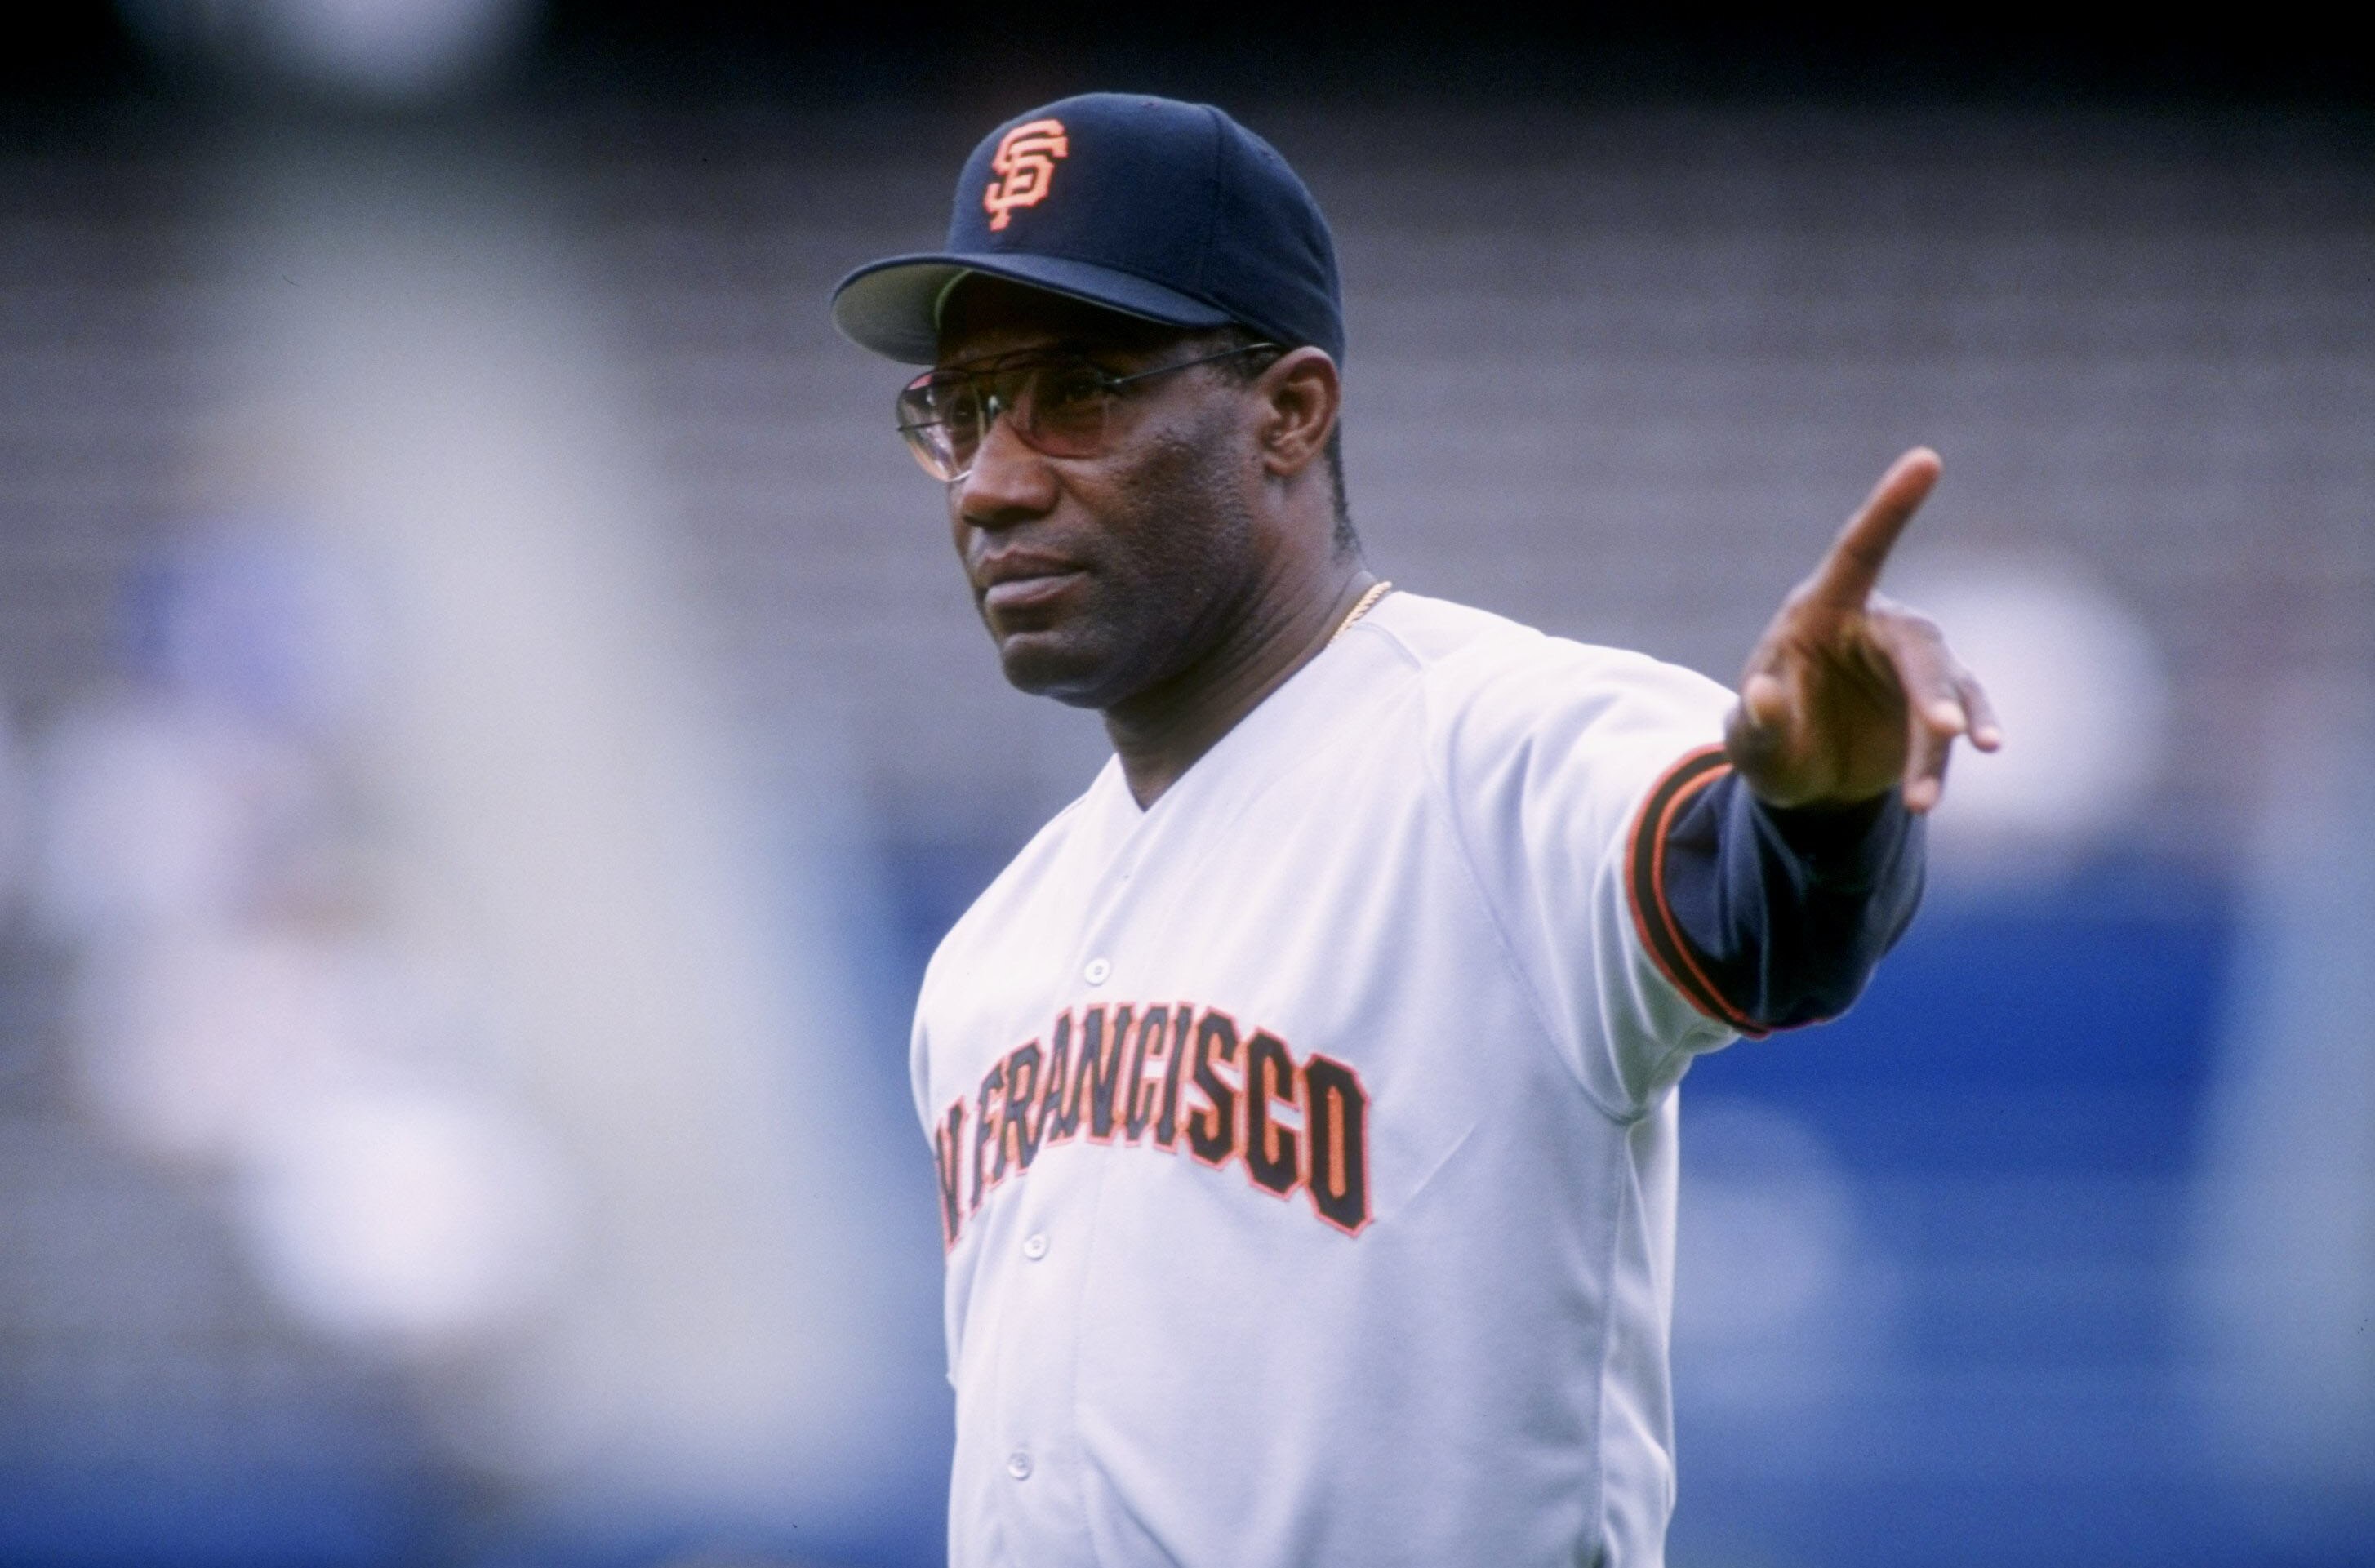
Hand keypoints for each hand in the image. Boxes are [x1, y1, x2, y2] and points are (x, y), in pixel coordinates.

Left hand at [1725, 448, 2000, 813]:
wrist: (1802, 779)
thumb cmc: (1768, 741)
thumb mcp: (1749, 739)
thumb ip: (1756, 719)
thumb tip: (1762, 695)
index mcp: (1820, 611)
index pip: (1858, 551)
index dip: (1891, 507)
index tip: (1927, 459)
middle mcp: (1874, 628)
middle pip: (1918, 643)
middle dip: (1932, 689)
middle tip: (1943, 730)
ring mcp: (1911, 667)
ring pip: (1945, 690)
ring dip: (1940, 741)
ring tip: (1921, 799)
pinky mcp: (1936, 703)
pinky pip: (1957, 721)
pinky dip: (1954, 752)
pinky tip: (1954, 777)